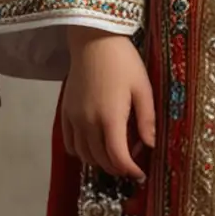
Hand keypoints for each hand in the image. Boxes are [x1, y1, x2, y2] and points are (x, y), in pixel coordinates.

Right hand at [60, 26, 155, 180]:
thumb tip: (149, 145)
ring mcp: (73, 118)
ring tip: (114, 157)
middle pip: (100, 160)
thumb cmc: (123, 62)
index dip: (130, 170)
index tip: (140, 174)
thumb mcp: (143, 88)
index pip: (118, 157)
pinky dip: (81, 152)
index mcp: (110, 118)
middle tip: (131, 164)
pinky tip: (93, 147)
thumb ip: (146, 119)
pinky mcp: (65, 112)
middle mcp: (88, 122)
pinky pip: (69, 143)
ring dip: (99, 162)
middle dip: (117, 168)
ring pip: (84, 155)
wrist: (93, 40)